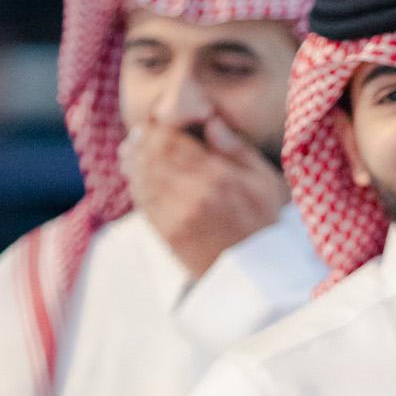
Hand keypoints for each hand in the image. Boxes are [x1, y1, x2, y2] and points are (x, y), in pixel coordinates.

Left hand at [119, 115, 288, 277]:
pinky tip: (135, 176)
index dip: (159, 126)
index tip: (155, 119)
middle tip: (137, 132)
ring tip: (129, 150)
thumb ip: (239, 150)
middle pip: (153, 156)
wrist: (258, 276)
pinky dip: (136, 185)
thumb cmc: (265, 226)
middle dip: (142, 141)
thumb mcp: (266, 182)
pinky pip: (144, 201)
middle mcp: (194, 193)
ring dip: (133, 161)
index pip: (174, 140)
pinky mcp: (168, 234)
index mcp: (219, 176)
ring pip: (144, 178)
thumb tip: (211, 123)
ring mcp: (177, 215)